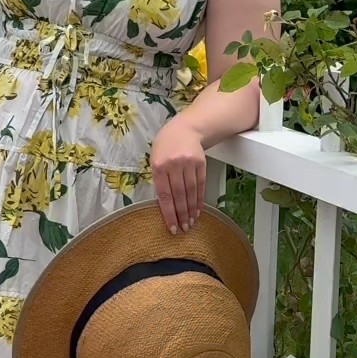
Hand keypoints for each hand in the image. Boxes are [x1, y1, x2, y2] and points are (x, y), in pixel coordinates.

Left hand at [151, 119, 206, 233]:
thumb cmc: (165, 147)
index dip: (169, 213)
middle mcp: (174, 165)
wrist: (184, 129)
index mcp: (159, 166)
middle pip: (179, 195)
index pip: (165, 195)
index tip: (172, 227)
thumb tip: (165, 205)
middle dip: (181, 214)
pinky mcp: (201, 163)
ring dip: (191, 209)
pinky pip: (200, 185)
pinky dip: (199, 199)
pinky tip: (198, 210)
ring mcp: (189, 164)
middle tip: (183, 228)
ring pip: (191, 191)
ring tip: (191, 222)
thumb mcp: (155, 159)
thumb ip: (159, 180)